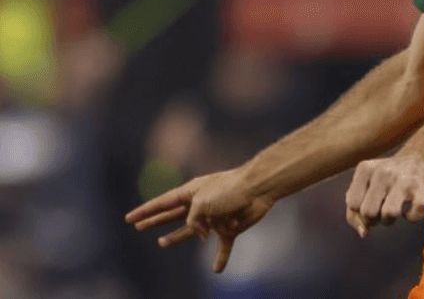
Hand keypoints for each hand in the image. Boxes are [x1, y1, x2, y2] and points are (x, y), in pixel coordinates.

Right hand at [125, 169, 273, 272]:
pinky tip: (217, 270)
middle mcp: (201, 204)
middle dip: (155, 220)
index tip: (129, 218)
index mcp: (191, 192)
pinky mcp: (230, 226)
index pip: (163, 202)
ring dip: (177, 238)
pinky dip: (221, 257)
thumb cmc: (229, 190)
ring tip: (162, 244)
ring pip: (193, 231)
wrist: (259, 189)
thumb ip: (192, 221)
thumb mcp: (202, 204)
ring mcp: (214, 216)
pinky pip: (223, 245)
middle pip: (172, 215)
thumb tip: (199, 234)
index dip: (145, 211)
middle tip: (138, 227)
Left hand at [344, 155, 423, 236]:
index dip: (360, 211)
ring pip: (389, 214)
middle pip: (368, 212)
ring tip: (392, 210)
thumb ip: (354, 211)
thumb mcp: (364, 186)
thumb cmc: (384, 179)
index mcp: (365, 169)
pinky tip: (410, 208)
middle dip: (373, 218)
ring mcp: (403, 180)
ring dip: (389, 220)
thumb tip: (363, 233)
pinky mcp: (422, 189)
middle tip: (380, 209)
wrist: (417, 159)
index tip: (369, 204)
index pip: (353, 203)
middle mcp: (383, 172)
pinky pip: (414, 215)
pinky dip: (411, 217)